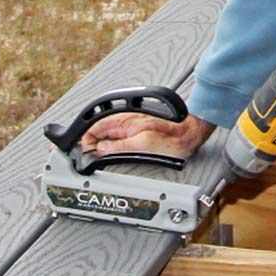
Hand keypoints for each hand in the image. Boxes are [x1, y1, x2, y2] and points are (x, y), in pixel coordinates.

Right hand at [81, 111, 211, 159]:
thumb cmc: (174, 139)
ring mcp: (134, 125)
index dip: (87, 138)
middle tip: (87, 155)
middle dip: (91, 140)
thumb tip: (100, 148)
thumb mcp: (143, 145)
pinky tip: (113, 150)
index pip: (97, 126)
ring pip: (109, 132)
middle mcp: (129, 120)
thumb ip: (119, 145)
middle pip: (101, 129)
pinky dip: (111, 142)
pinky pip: (119, 135)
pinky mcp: (140, 130)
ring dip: (100, 141)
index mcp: (127, 121)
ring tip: (96, 154)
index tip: (84, 150)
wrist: (191, 134)